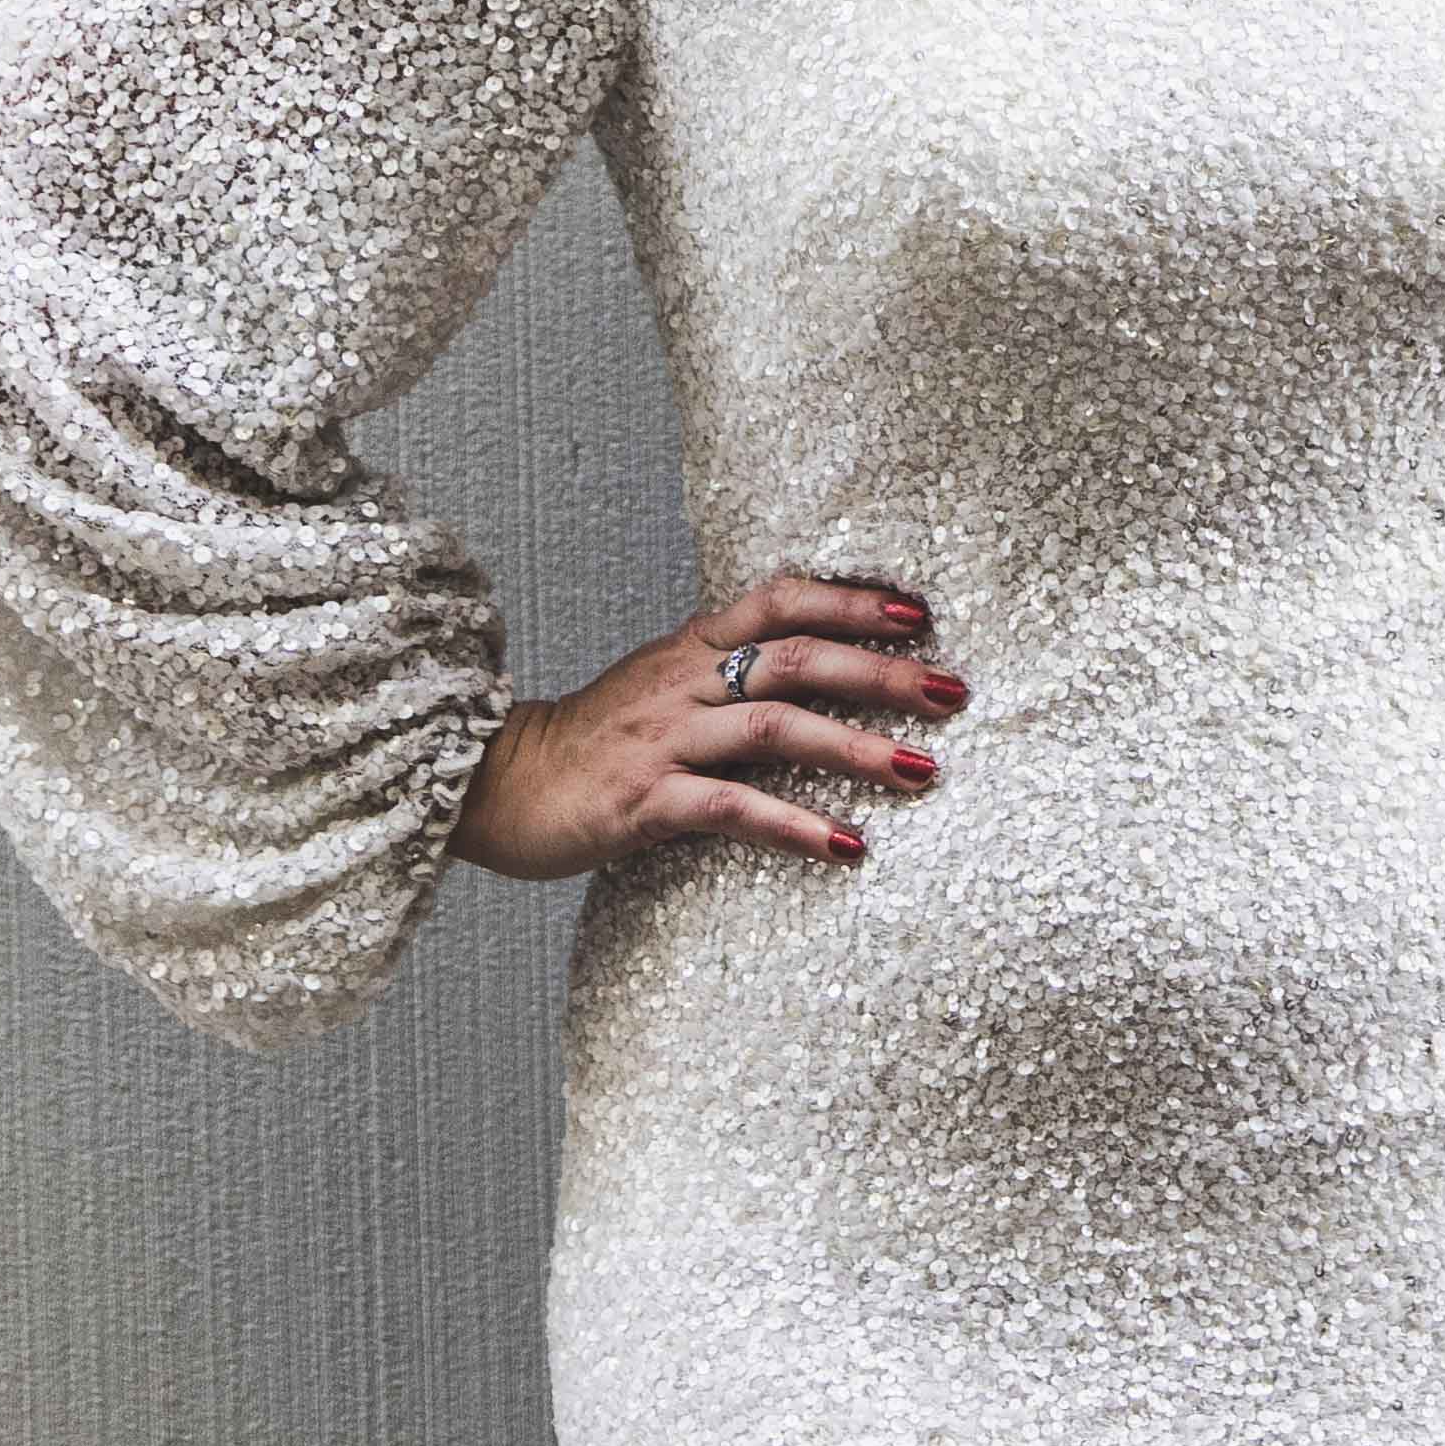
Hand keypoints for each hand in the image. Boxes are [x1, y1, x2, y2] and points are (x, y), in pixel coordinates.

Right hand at [451, 573, 966, 881]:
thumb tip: (812, 662)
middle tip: (953, 691)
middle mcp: (682, 682)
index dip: (852, 600)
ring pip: (777, 730)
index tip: (921, 612)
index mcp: (689, 647)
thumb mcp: (659, 684)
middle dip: (882, 672)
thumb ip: (725, 670)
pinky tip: (847, 846)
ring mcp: (663, 740)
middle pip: (796, 658)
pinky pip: (732, 809)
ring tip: (925, 770)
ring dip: (858, 749)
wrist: (491, 782)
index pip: (781, 599)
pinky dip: (796, 827)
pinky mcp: (644, 802)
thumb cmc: (589, 741)